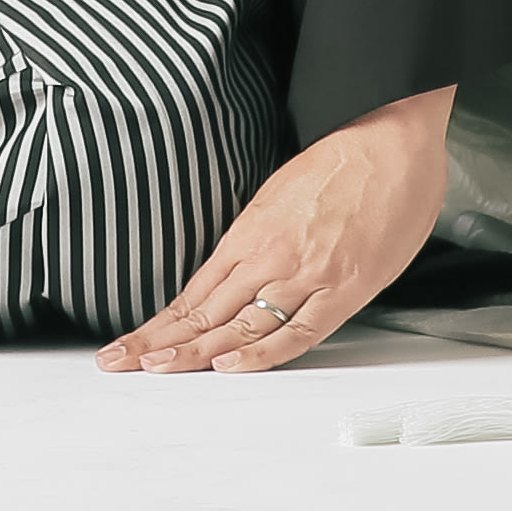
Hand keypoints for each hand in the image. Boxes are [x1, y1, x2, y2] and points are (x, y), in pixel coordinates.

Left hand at [100, 84, 456, 372]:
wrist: (394, 140)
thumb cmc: (347, 160)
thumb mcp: (284, 192)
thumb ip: (261, 235)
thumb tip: (240, 269)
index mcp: (251, 231)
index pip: (194, 291)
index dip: (159, 322)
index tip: (130, 343)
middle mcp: (269, 255)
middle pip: (205, 313)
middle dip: (159, 342)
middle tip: (118, 364)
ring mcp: (305, 274)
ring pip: (240, 326)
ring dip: (195, 353)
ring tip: (157, 370)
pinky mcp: (343, 288)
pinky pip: (298, 332)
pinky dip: (263, 353)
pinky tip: (231, 367)